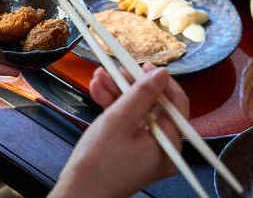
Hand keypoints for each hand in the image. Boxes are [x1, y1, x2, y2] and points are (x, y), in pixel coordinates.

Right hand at [49, 63, 188, 197]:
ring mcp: (145, 146)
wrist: (77, 191)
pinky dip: (113, 105)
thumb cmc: (99, 162)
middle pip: (152, 104)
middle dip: (131, 85)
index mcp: (170, 144)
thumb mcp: (121, 118)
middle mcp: (162, 145)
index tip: (144, 66)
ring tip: (100, 76)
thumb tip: (161, 73)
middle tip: (117, 70)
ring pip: (136, 108)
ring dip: (117, 91)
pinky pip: (126, 119)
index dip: (160, 82)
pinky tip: (99, 90)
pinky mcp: (130, 145)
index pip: (175, 103)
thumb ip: (142, 93)